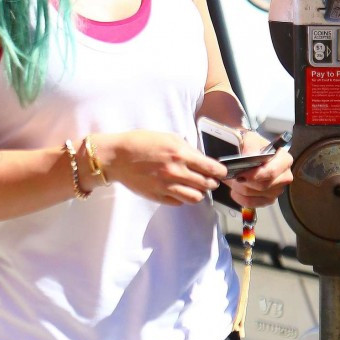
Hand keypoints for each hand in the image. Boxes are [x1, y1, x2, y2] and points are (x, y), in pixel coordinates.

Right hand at [88, 130, 227, 205]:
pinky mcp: (158, 196)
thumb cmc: (139, 143)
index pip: (211, 168)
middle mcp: (176, 172)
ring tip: (195, 186)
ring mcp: (167, 186)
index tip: (222, 172)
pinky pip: (179, 202)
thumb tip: (200, 158)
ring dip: (199, 192)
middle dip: (211, 182)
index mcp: (180, 154)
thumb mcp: (167, 137)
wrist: (117, 157)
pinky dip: (182, 197)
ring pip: (195, 197)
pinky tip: (178, 189)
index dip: (220, 171)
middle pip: (206, 184)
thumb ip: (186, 148)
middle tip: (210, 179)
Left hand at [227, 130, 293, 208]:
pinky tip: (235, 190)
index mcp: (284, 160)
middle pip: (262, 185)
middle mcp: (284, 176)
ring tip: (232, 180)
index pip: (271, 172)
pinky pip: (252, 203)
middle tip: (232, 175)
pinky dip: (240, 198)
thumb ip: (251, 145)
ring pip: (255, 194)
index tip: (240, 173)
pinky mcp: (268, 200)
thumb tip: (249, 155)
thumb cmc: (251, 145)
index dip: (255, 175)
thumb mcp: (251, 138)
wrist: (248, 152)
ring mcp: (277, 190)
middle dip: (244, 182)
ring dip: (239, 188)